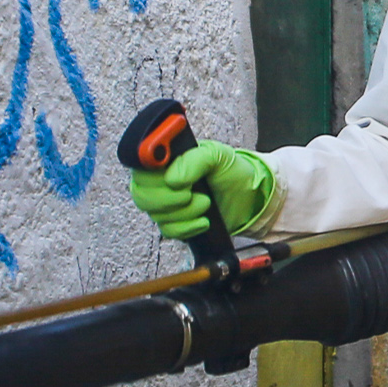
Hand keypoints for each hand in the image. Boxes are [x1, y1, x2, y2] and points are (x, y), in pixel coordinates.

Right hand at [127, 140, 275, 241]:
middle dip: (169, 197)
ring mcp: (165, 204)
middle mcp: (159, 181)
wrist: (248, 197)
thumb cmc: (230, 171)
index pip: (139, 168)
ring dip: (184, 212)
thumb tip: (172, 178)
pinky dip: (188, 227)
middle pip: (142, 195)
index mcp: (164, 159)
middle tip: (191, 193)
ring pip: (156, 215)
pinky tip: (204, 220)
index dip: (151, 176)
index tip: (172, 179)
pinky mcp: (175, 224)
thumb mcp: (217, 155)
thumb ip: (195, 160)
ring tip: (206, 202)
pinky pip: (169, 231)